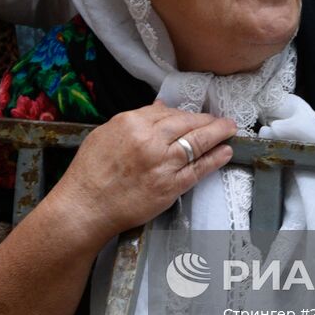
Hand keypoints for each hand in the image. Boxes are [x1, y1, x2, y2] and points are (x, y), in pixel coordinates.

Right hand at [53, 103, 235, 247]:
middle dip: (208, 120)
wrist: (84, 208)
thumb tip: (160, 106)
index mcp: (131, 123)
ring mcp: (162, 164)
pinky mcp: (170, 187)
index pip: (167, 112)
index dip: (184, 114)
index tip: (194, 116)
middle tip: (222, 119)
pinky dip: (214, 160)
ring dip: (218, 134)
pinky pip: (198, 170)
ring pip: (198, 143)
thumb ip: (134, 120)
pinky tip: (225, 152)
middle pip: (187, 123)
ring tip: (230, 129)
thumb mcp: (105, 135)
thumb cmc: (89, 173)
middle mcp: (150, 140)